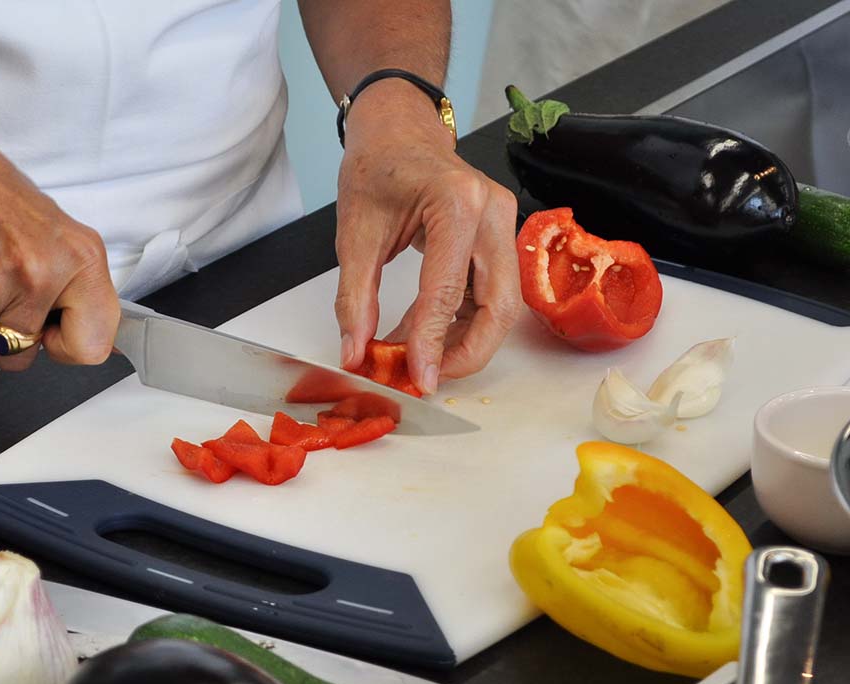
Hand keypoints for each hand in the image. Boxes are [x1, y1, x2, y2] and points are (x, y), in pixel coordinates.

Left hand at [334, 80, 519, 392]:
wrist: (397, 130)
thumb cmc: (377, 167)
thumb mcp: (355, 233)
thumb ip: (355, 297)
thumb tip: (356, 351)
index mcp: (457, 202)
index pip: (448, 290)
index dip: (434, 342)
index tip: (420, 378)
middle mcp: (492, 212)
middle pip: (500, 305)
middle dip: (468, 352)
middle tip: (427, 376)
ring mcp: (502, 225)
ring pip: (501, 305)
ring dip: (464, 340)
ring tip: (415, 357)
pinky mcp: (498, 238)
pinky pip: (490, 293)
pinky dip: (460, 321)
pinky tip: (424, 333)